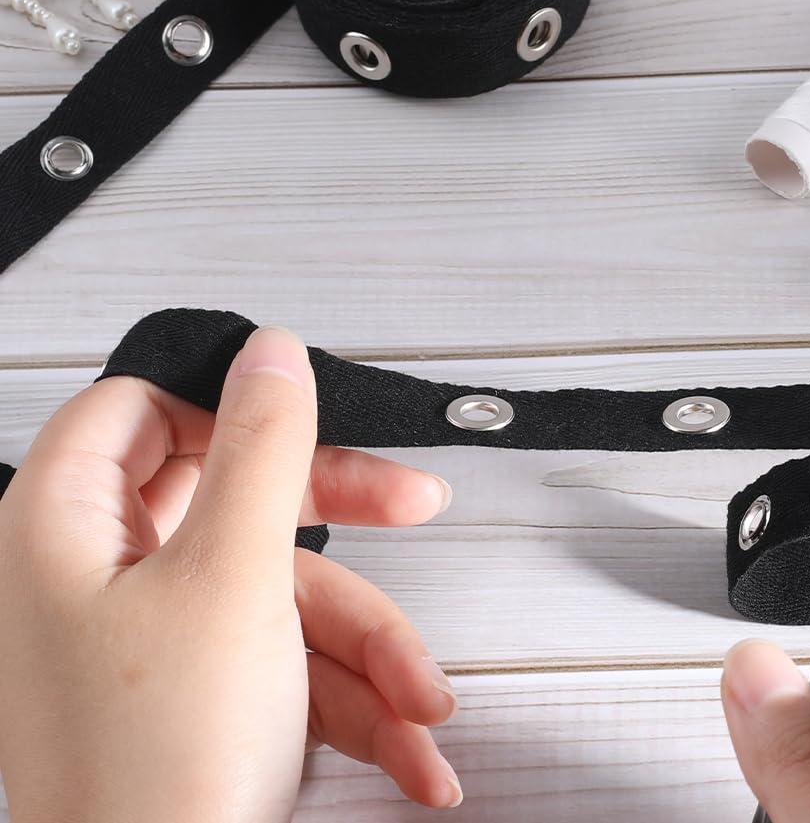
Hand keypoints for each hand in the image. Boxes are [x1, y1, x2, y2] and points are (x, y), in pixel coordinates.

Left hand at [0, 326, 461, 822]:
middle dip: (343, 520)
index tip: (303, 420)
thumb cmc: (161, 780)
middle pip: (238, 496)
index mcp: (68, 527)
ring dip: (371, 649)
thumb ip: (261, 448)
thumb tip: (271, 350)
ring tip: (421, 706)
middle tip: (413, 504)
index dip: (224, 403)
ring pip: (286, 590)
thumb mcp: (233, 579)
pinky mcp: (208, 694)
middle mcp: (107, 576)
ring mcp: (161, 640)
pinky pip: (291, 660)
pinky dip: (357, 699)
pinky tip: (408, 748)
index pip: (141, 407)